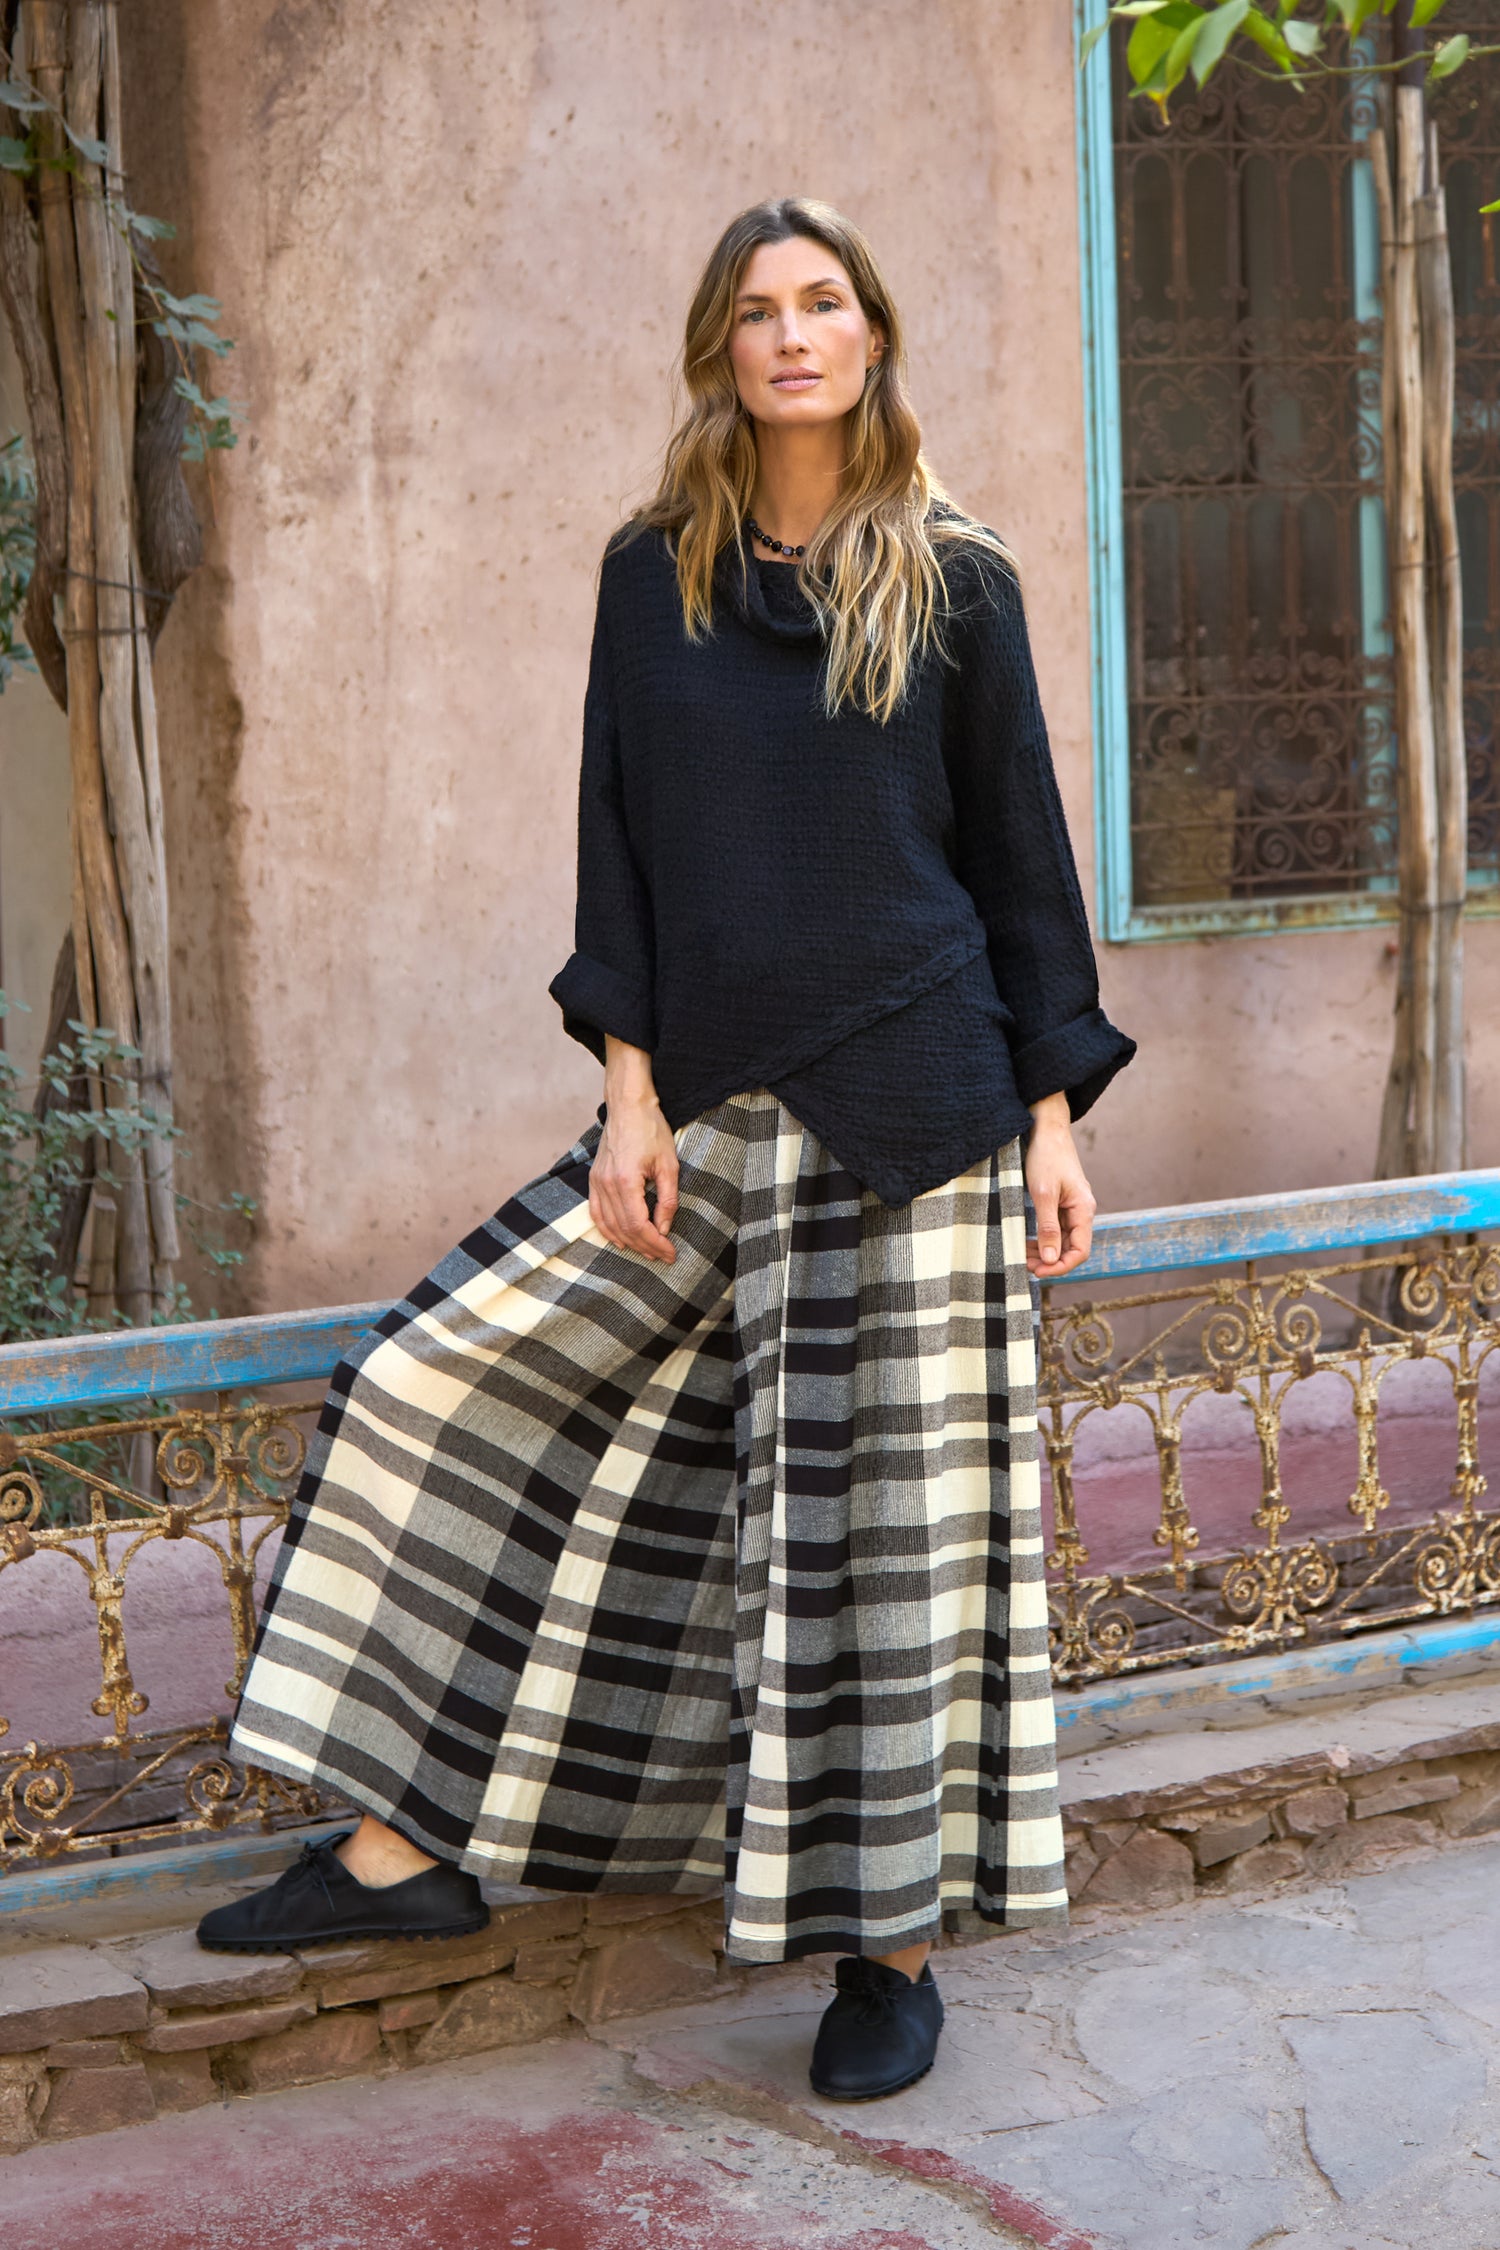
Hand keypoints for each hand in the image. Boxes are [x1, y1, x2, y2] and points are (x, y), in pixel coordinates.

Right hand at [592, 1040, 678, 1262]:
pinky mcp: (594, 1178)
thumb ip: (667, 1200)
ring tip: (646, 1251)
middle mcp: (606, 1185)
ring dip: (627, 1242)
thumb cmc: (651, 1130)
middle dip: (645, 1246)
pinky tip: (619, 1239)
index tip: (670, 1253)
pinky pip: (595, 1212)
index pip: (638, 1225)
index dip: (655, 1243)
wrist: (628, 1106)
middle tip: (663, 1256)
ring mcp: (596, 1182)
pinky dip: (607, 1229)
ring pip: (608, 1224)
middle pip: (623, 1229)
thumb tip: (664, 1228)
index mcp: (625, 1182)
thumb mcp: (669, 1165)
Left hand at [1025, 1092, 1095, 1279]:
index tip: (1038, 1271)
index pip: (1080, 1251)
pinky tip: (1026, 1242)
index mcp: (1083, 1210)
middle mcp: (1081, 1211)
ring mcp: (1071, 1206)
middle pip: (1071, 1248)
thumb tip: (1050, 1258)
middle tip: (1025, 1265)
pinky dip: (1042, 1237)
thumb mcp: (1043, 1194)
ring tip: (1022, 1256)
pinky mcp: (1060, 1202)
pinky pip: (1054, 1227)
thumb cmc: (1046, 1157)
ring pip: (1061, 1239)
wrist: (1046, 1128)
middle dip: (1050, 1260)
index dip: (1061, 1266)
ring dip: (1044, 1251)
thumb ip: (1048, 1227)